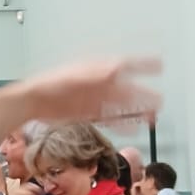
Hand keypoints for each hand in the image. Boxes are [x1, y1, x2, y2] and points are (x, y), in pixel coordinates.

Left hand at [20, 58, 160, 127]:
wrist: (32, 100)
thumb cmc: (50, 83)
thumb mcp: (74, 76)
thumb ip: (96, 74)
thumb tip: (116, 68)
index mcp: (98, 70)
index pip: (126, 65)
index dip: (144, 64)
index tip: (160, 65)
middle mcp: (100, 84)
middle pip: (128, 89)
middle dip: (145, 94)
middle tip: (161, 101)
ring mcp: (95, 99)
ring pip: (122, 105)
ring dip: (137, 111)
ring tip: (153, 118)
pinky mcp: (89, 112)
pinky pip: (110, 118)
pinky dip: (121, 124)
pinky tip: (132, 130)